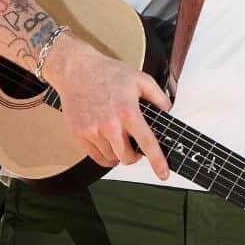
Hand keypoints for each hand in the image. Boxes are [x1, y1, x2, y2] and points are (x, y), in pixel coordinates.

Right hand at [42, 32, 171, 179]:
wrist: (77, 70)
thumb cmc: (109, 73)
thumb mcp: (141, 78)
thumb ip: (158, 96)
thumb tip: (167, 112)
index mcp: (128, 111)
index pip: (146, 142)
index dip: (157, 160)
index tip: (163, 174)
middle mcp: (110, 124)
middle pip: (128, 156)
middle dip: (136, 155)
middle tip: (137, 146)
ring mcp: (92, 131)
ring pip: (112, 158)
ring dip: (120, 154)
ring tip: (120, 137)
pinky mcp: (79, 135)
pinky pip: (96, 157)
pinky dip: (106, 156)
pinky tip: (109, 143)